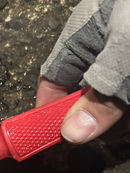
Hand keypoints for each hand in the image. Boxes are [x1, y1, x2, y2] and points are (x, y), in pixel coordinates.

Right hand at [36, 0, 129, 143]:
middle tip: (116, 126)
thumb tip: (72, 133)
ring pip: (117, 102)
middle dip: (100, 116)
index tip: (56, 138)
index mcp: (84, 34)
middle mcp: (105, 48)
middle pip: (87, 96)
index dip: (50, 109)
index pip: (53, 78)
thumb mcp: (124, 58)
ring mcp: (128, 62)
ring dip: (125, 118)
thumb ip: (100, 98)